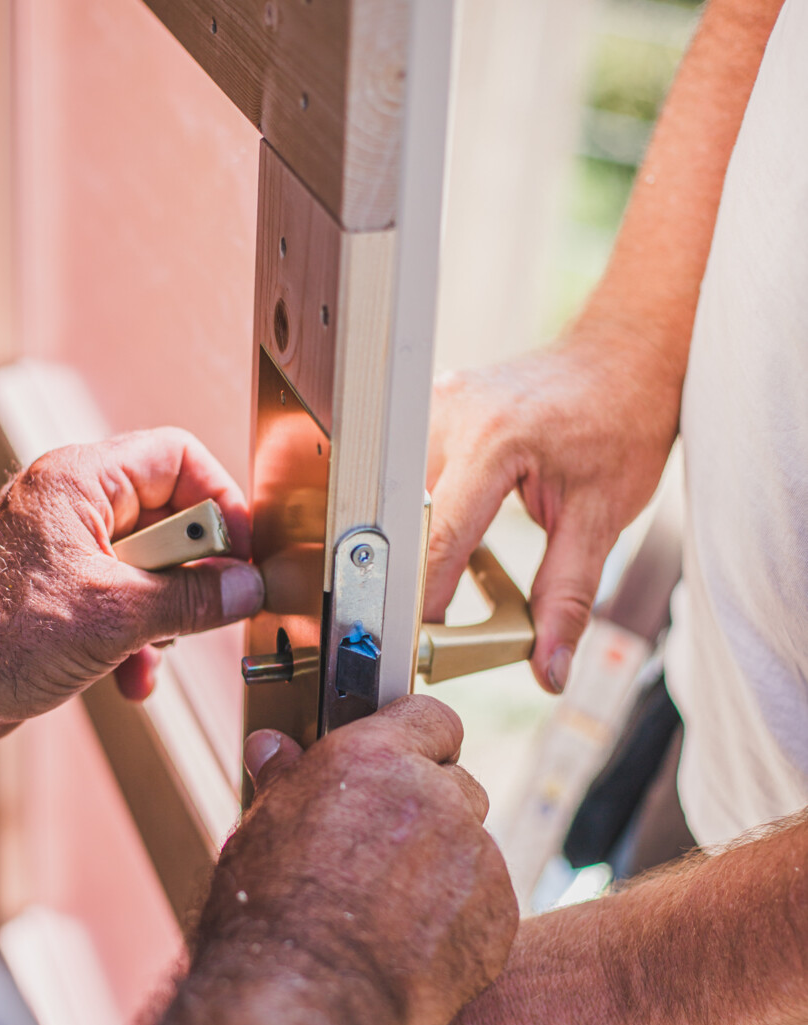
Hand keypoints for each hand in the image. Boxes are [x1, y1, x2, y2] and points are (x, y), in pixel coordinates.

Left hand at [0, 429, 263, 754]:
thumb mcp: (116, 615)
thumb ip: (192, 600)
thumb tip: (242, 590)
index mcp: (81, 482)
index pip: (178, 457)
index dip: (220, 502)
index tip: (241, 551)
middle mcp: (73, 508)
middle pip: (170, 519)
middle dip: (189, 576)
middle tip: (199, 607)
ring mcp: (66, 552)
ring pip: (151, 572)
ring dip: (163, 620)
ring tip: (149, 648)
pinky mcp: (61, 596)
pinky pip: (123, 606)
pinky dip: (134, 642)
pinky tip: (128, 676)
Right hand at [202, 697, 518, 1024]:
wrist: (304, 1001)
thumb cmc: (268, 916)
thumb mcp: (261, 830)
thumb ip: (285, 781)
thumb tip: (273, 748)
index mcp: (377, 760)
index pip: (431, 718)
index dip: (418, 741)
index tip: (402, 765)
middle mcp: (437, 797)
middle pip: (458, 786)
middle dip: (430, 813)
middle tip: (382, 855)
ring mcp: (476, 858)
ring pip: (472, 851)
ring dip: (445, 871)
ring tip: (389, 916)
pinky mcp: (498, 918)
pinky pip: (487, 907)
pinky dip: (460, 924)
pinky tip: (411, 950)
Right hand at [425, 323, 678, 692]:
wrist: (626, 354)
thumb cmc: (622, 419)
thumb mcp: (603, 517)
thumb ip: (568, 597)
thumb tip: (548, 665)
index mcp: (493, 441)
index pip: (439, 538)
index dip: (425, 599)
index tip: (423, 645)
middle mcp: (451, 416)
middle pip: (411, 522)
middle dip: (422, 576)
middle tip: (438, 624)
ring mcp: (435, 406)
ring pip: (405, 502)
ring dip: (425, 544)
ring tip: (458, 567)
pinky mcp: (431, 408)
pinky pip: (412, 478)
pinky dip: (430, 515)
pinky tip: (459, 527)